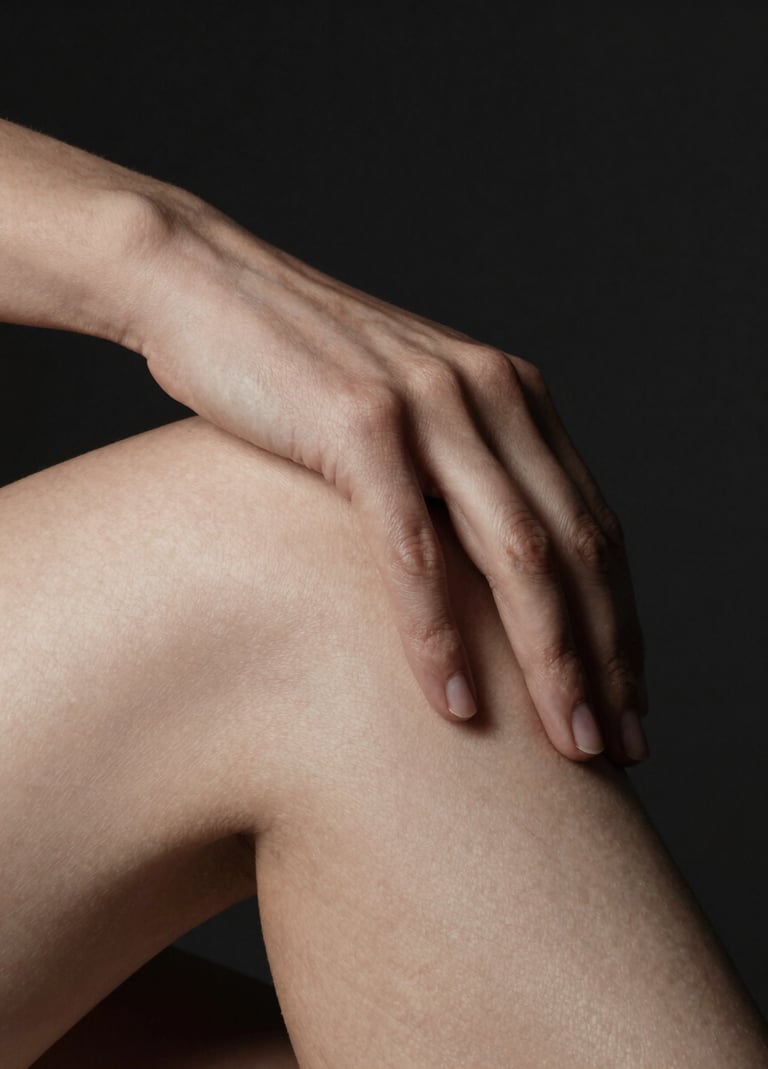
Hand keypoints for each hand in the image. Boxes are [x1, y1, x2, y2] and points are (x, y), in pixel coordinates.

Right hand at [122, 189, 648, 765]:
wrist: (206, 285)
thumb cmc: (301, 370)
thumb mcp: (405, 415)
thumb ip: (457, 475)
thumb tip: (488, 577)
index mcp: (513, 395)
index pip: (595, 527)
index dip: (622, 623)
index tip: (628, 701)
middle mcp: (490, 394)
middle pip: (576, 549)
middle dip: (606, 658)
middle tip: (619, 747)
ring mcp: (430, 405)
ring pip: (516, 553)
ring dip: (548, 658)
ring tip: (566, 744)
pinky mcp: (362, 423)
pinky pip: (413, 549)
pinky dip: (437, 632)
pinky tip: (451, 701)